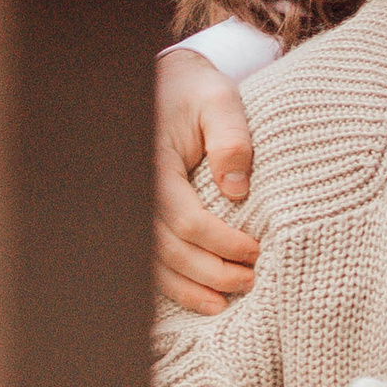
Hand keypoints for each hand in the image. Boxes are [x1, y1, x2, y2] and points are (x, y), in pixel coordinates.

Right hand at [158, 48, 262, 314]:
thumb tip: (237, 190)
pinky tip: (198, 298)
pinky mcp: (138, 214)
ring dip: (189, 288)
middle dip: (210, 272)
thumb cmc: (196, 92)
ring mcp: (132, 205)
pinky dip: (172, 284)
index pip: (185, 219)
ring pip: (154, 262)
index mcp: (153, 164)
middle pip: (168, 249)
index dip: (221, 242)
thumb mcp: (220, 101)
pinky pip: (149, 257)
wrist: (166, 83)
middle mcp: (135, 190)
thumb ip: (231, 140)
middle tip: (249, 281)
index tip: (254, 250)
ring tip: (224, 303)